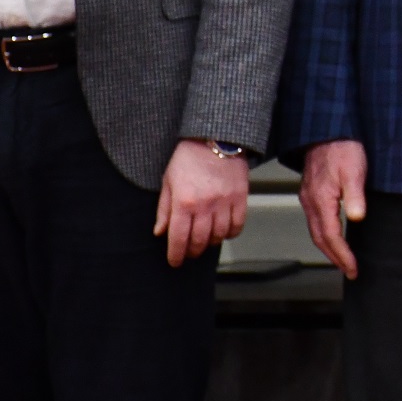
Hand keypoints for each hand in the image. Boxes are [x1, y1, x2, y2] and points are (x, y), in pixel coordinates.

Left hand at [154, 140, 250, 267]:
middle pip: (200, 241)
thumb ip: (164, 209)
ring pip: (219, 235)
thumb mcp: (168, 182)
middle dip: (192, 251)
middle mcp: (206, 205)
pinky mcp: (241, 197)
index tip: (175, 261)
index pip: (179, 238)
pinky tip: (223, 231)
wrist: (215, 138)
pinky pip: (238, 224)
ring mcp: (225, 201)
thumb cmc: (189, 158)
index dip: (176, 255)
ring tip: (206, 241)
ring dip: (211, 243)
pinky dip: (231, 233)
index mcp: (184, 202)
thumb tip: (160, 232)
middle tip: (189, 253)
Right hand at [298, 139, 368, 277]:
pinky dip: (324, 234)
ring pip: (316, 231)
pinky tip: (334, 236)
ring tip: (343, 260)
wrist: (327, 130)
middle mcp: (311, 202)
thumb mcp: (354, 170)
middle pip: (320, 238)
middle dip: (334, 257)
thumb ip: (354, 195)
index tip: (352, 268)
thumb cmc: (343, 147)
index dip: (342, 254)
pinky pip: (315, 220)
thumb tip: (356, 218)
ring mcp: (309, 198)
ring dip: (329, 248)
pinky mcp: (311, 192)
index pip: (330, 236)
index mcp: (321, 200)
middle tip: (349, 270)